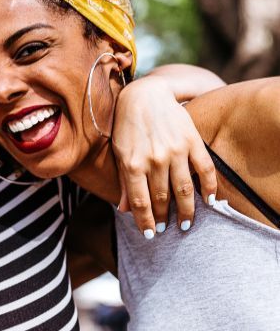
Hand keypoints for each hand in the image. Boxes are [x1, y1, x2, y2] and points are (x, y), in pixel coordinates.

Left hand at [113, 78, 216, 235]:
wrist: (146, 96)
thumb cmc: (127, 126)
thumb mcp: (120, 153)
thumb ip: (123, 182)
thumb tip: (124, 210)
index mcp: (132, 164)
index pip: (140, 202)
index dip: (145, 221)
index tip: (149, 234)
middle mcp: (154, 160)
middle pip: (162, 198)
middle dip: (164, 218)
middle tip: (166, 230)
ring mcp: (175, 151)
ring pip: (184, 189)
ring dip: (186, 210)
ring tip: (186, 224)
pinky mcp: (192, 142)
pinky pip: (205, 169)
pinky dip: (209, 188)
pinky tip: (209, 201)